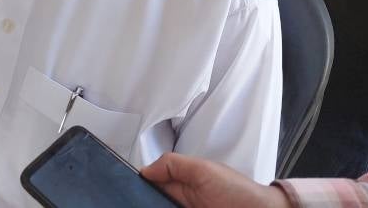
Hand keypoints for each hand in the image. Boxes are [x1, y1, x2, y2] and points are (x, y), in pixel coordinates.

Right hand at [141, 153, 291, 207]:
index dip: (140, 184)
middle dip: (144, 201)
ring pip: (160, 207)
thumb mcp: (204, 169)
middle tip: (137, 202)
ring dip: (152, 206)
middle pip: (153, 199)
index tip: (128, 188)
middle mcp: (181, 200)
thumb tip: (145, 170)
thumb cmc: (239, 192)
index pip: (152, 182)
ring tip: (143, 206)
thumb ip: (174, 164)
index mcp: (182, 182)